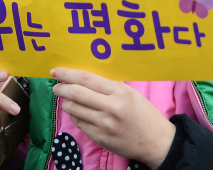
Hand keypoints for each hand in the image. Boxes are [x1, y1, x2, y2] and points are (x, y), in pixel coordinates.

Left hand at [51, 68, 175, 168]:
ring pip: (73, 110)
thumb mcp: (130, 93)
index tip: (56, 71)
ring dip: (66, 103)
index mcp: (119, 92)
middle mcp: (110, 108)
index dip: (68, 74)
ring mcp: (104, 125)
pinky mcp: (100, 138)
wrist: (156, 142)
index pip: (86, 79)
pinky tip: (78, 113)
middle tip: (56, 86)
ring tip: (67, 100)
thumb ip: (108, 86)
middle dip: (61, 88)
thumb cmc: (143, 113)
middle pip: (76, 93)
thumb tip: (82, 78)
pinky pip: (79, 123)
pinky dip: (74, 116)